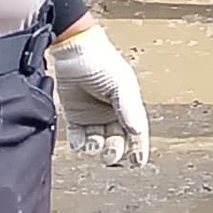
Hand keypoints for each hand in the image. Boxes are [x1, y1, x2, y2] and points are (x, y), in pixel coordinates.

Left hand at [48, 23, 153, 165]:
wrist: (74, 49)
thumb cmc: (102, 62)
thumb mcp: (121, 85)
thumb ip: (128, 108)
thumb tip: (136, 130)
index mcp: (128, 106)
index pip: (137, 132)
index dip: (138, 148)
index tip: (138, 163)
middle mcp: (112, 113)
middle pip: (116, 141)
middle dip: (114, 150)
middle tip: (109, 154)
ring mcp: (92, 115)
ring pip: (97, 142)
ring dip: (95, 147)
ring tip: (92, 144)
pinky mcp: (74, 115)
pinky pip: (77, 137)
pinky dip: (78, 143)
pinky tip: (79, 142)